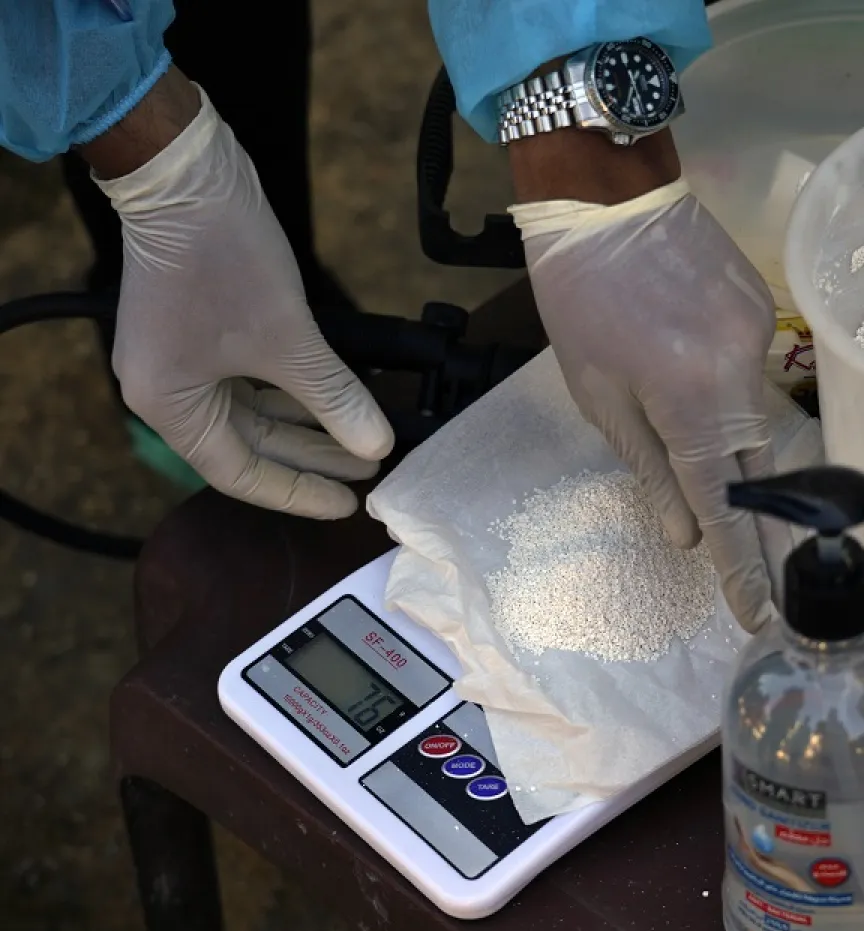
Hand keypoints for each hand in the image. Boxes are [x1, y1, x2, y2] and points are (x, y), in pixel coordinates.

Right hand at [85, 72, 392, 517]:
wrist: (184, 172)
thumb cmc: (223, 256)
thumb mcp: (288, 338)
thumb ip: (333, 398)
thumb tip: (375, 446)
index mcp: (170, 405)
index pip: (239, 473)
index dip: (298, 492)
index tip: (348, 504)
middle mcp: (167, 389)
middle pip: (249, 444)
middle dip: (313, 457)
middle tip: (370, 469)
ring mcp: (182, 357)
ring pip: (254, 410)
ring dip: (308, 424)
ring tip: (363, 438)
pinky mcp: (201, 328)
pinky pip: (251, 378)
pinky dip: (293, 391)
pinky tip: (334, 399)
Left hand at [515, 182, 783, 631]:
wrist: (609, 192)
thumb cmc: (581, 298)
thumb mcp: (597, 394)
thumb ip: (649, 467)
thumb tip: (687, 535)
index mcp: (691, 403)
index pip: (724, 506)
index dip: (741, 566)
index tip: (757, 614)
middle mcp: (741, 377)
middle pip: (762, 473)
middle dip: (764, 533)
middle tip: (770, 585)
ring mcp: (761, 341)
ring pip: (759, 424)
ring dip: (741, 461)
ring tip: (723, 486)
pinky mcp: (764, 313)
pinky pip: (753, 379)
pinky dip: (731, 402)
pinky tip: (697, 384)